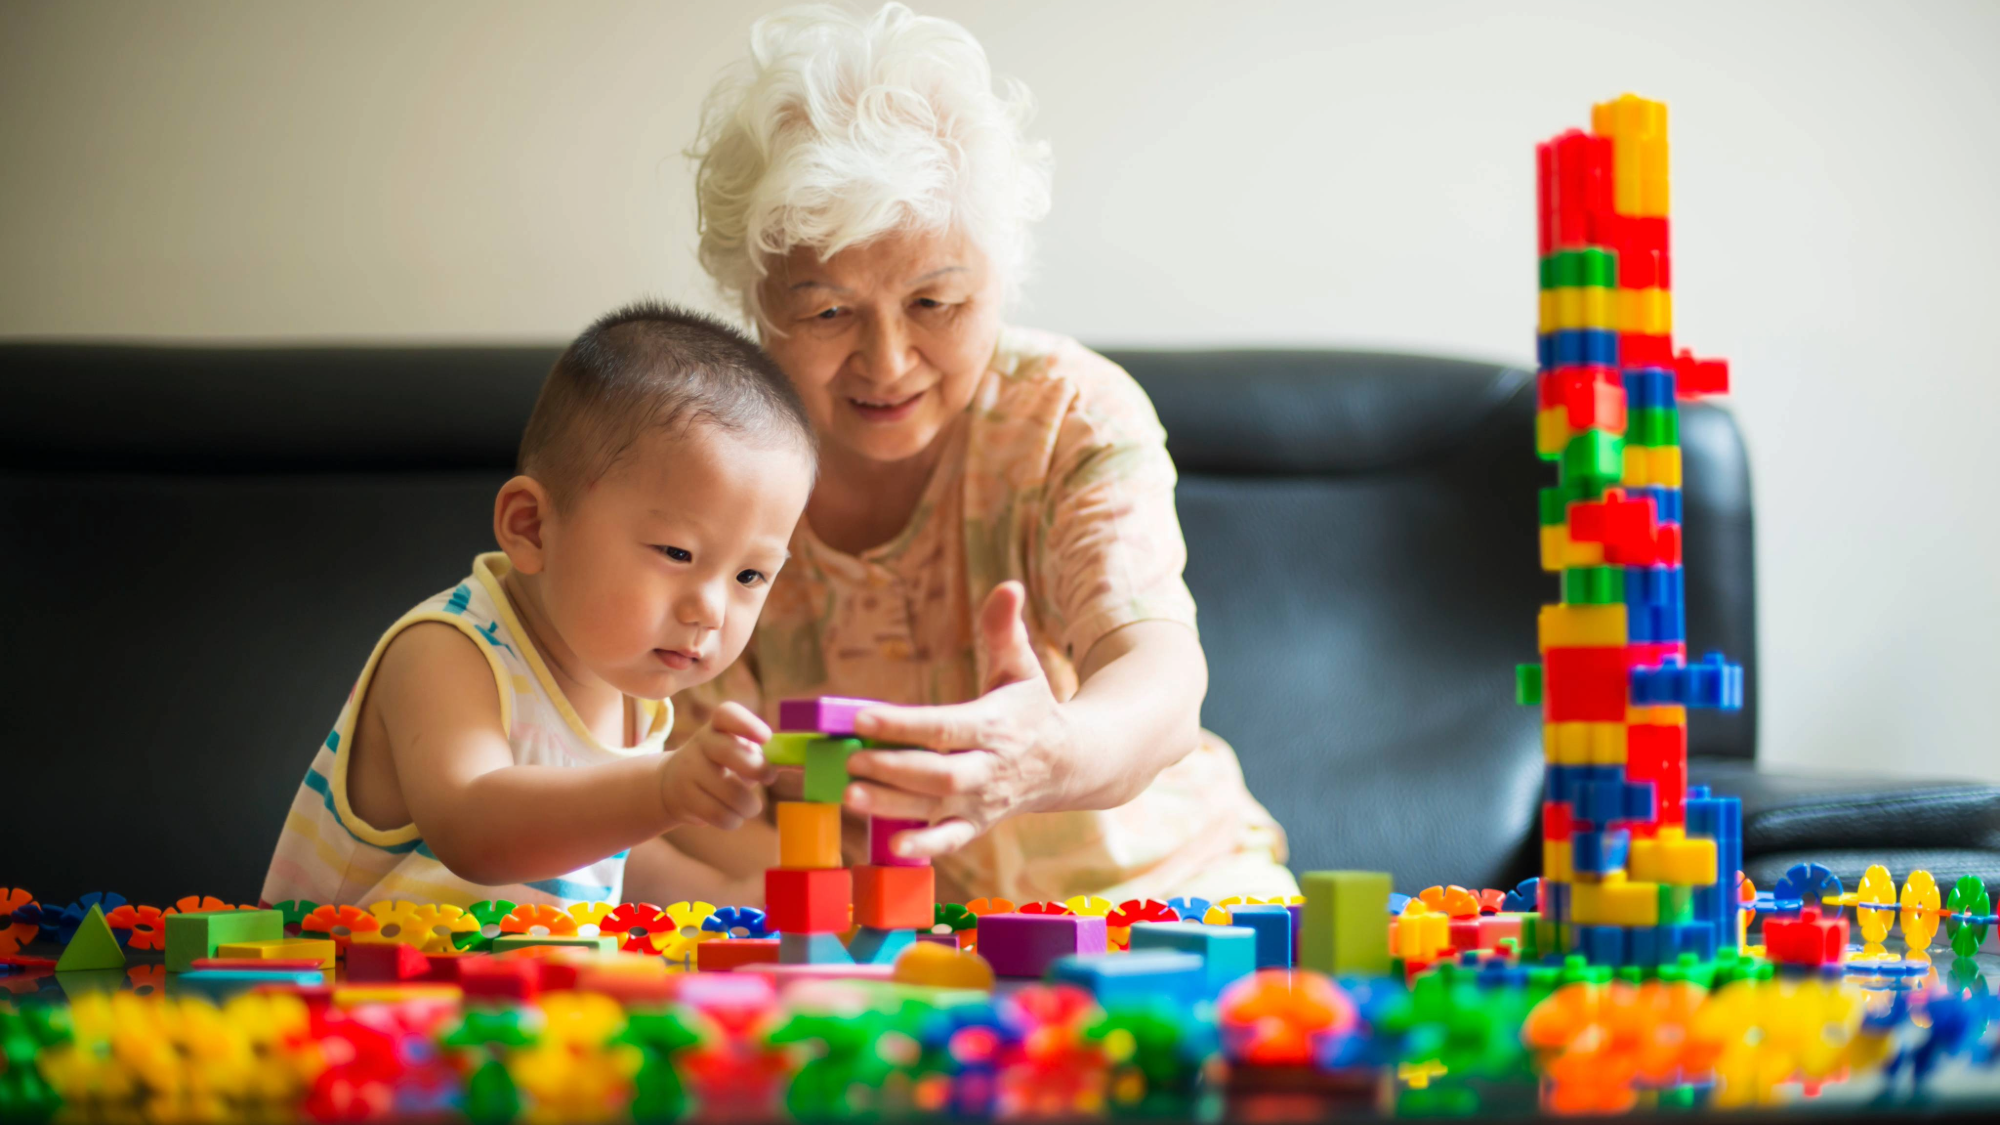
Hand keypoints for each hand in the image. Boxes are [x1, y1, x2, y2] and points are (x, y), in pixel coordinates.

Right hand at [658, 701, 774, 829]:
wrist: (673, 782)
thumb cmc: (719, 764)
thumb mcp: (737, 750)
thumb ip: (763, 754)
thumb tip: (799, 764)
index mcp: (718, 726)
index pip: (727, 714)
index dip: (748, 724)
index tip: (767, 738)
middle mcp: (700, 743)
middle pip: (728, 752)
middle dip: (756, 768)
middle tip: (769, 777)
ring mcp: (689, 771)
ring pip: (730, 793)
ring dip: (750, 805)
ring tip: (750, 806)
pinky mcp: (684, 798)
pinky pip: (720, 815)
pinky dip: (734, 820)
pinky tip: (733, 815)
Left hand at [846, 581, 1072, 858]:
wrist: (1069, 764)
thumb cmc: (1033, 710)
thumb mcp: (1023, 666)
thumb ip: (1006, 630)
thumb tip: (1007, 586)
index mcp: (995, 726)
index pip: (944, 727)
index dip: (902, 725)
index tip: (861, 717)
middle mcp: (989, 768)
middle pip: (939, 775)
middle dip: (893, 769)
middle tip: (849, 760)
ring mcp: (983, 801)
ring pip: (936, 808)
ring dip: (891, 806)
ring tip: (849, 796)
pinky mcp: (978, 824)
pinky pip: (951, 840)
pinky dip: (923, 846)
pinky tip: (890, 846)